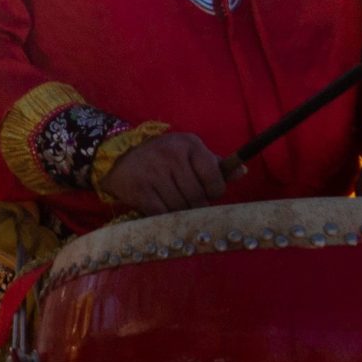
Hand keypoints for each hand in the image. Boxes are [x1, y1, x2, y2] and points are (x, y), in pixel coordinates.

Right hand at [101, 132, 225, 215]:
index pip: (214, 178)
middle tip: (189, 202)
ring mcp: (154, 173)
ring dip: (180, 213)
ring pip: (180, 208)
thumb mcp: (188, 152)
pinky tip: (161, 209)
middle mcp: (172, 156)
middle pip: (197, 197)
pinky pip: (162, 213)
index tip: (207, 192)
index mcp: (189, 145)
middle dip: (196, 205)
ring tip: (174, 204)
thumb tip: (242, 171)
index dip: (214, 192)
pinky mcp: (140, 190)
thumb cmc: (162, 156)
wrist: (119, 157)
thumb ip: (215, 164)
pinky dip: (164, 217)